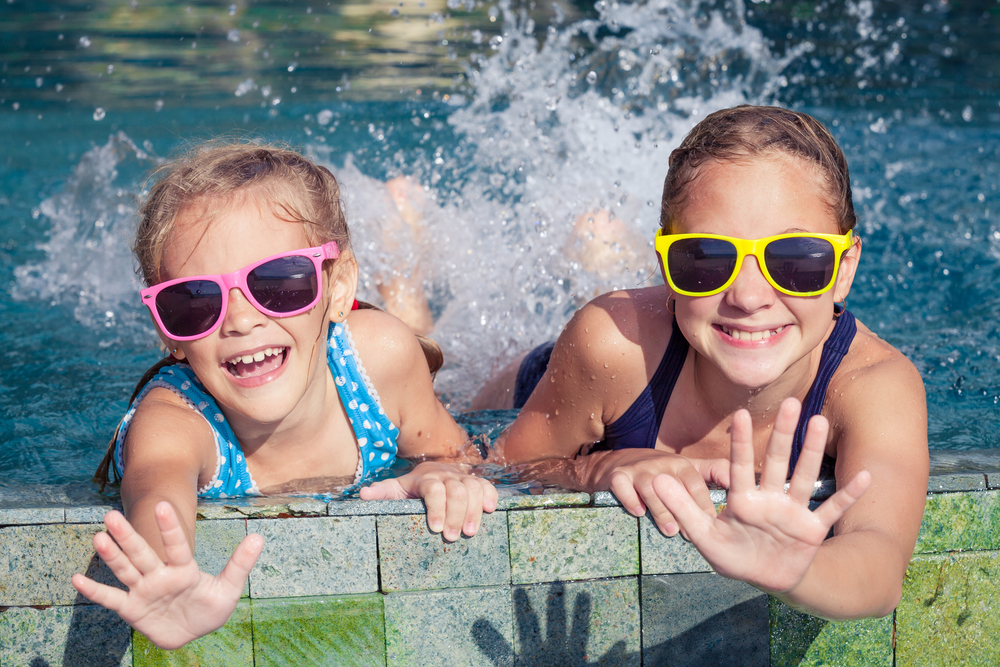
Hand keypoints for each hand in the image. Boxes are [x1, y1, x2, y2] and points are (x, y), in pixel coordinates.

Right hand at [70, 501, 263, 649]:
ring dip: (112, 556)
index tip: (162, 505)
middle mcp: (160, 575)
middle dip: (128, 536)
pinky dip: (95, 591)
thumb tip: (259, 537)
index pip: (177, 546)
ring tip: (98, 536)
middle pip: (142, 553)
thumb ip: (240, 564)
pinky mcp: (133, 609)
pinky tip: (76, 579)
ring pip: (126, 570)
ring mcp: (144, 591)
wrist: (192, 634)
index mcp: (184, 569)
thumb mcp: (228, 589)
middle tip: (111, 515)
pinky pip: (111, 599)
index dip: (170, 528)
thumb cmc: (209, 609)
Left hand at [360, 462, 497, 540]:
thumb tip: (363, 495)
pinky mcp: (476, 482)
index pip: (433, 489)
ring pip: (473, 487)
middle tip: (454, 537)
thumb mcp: (397, 489)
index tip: (435, 528)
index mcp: (426, 478)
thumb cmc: (413, 487)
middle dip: (456, 514)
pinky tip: (490, 511)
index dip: (436, 507)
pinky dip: (490, 496)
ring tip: (471, 532)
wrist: (433, 469)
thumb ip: (382, 493)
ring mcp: (463, 478)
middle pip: (456, 490)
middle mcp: (446, 476)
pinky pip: (487, 485)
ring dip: (474, 510)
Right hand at [596, 449, 729, 536]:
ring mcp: (639, 469)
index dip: (706, 504)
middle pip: (677, 487)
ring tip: (670, 531)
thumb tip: (739, 483)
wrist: (616, 463)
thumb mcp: (685, 469)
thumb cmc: (658, 472)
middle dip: (687, 512)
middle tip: (692, 536)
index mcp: (681, 465)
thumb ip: (713, 472)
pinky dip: (631, 500)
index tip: (714, 524)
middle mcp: (661, 464)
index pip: (698, 483)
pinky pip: (623, 487)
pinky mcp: (617, 475)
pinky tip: (638, 513)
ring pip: (652, 488)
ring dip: (661, 510)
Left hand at [652, 398, 870, 593]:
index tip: (742, 415)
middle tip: (792, 402)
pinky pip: (832, 511)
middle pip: (777, 462)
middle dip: (784, 434)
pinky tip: (865, 476)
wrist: (765, 580)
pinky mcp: (812, 531)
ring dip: (813, 451)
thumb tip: (657, 480)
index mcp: (743, 499)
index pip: (740, 465)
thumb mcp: (704, 537)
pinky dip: (848, 496)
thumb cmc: (733, 556)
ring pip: (806, 477)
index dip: (742, 442)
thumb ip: (683, 508)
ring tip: (820, 422)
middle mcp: (770, 499)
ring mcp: (793, 512)